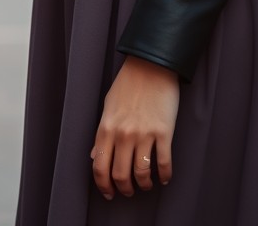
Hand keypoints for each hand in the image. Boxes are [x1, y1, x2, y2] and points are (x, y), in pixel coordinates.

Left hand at [90, 56, 179, 199]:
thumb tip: (94, 156)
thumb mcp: (108, 106)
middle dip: (124, 189)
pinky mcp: (163, 132)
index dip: (103, 185)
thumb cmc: (128, 84)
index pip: (99, 166)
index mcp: (106, 128)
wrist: (151, 65)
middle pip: (120, 175)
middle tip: (128, 191)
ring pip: (142, 174)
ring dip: (144, 185)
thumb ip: (101, 134)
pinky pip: (164, 163)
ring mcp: (144, 134)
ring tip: (146, 184)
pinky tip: (164, 178)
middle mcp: (123, 134)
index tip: (109, 193)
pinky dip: (164, 176)